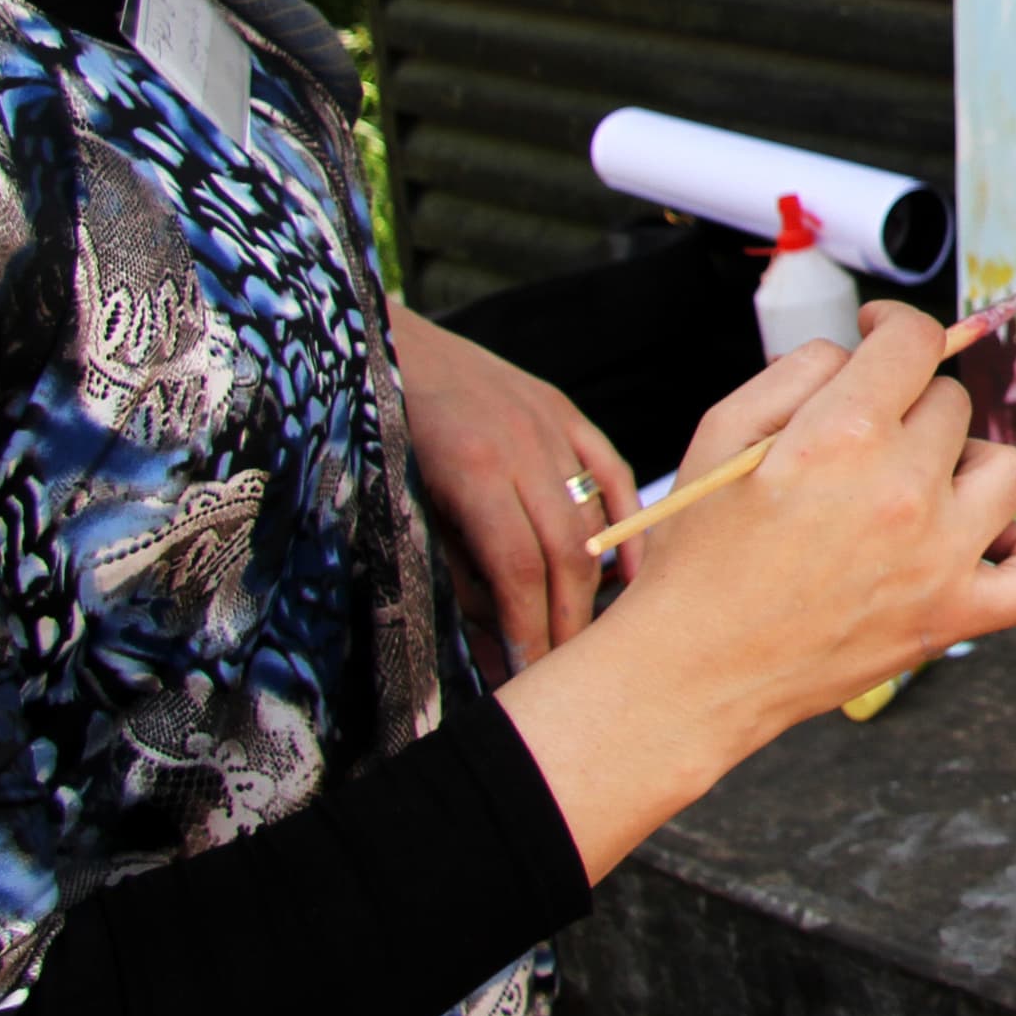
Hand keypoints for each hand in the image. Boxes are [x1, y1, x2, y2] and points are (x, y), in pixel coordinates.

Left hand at [390, 300, 635, 674]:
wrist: (384, 341)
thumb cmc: (380, 429)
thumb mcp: (405, 503)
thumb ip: (454, 570)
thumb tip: (491, 646)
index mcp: (475, 469)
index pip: (521, 569)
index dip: (530, 629)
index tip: (531, 674)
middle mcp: (525, 445)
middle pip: (567, 552)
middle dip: (569, 620)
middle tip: (567, 669)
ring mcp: (552, 425)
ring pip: (595, 518)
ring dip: (596, 584)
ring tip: (590, 634)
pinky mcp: (566, 412)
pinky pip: (614, 475)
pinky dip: (630, 524)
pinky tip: (635, 572)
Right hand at [496, 302, 1015, 881]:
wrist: (693, 671)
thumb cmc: (699, 559)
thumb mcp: (719, 434)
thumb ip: (796, 371)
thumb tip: (859, 350)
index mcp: (841, 436)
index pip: (914, 341)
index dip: (894, 329)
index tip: (879, 340)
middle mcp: (902, 490)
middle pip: (951, 404)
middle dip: (908, 410)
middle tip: (864, 445)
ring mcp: (940, 557)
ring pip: (1007, 468)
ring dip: (968, 467)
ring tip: (922, 488)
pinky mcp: (955, 616)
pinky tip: (989, 541)